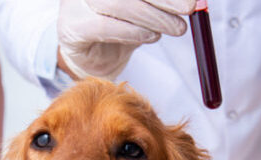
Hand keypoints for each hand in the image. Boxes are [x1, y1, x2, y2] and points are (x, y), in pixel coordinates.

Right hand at [57, 0, 194, 79]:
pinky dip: (134, 33)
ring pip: (117, 3)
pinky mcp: (71, 26)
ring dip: (153, 17)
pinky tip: (152, 37)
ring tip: (177, 29)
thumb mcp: (150, 2)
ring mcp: (75, 2)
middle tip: (189, 9)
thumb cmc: (125, 21)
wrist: (95, 54)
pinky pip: (105, 27)